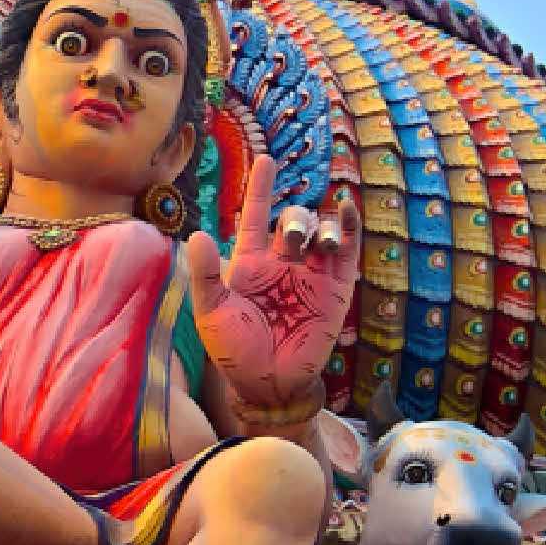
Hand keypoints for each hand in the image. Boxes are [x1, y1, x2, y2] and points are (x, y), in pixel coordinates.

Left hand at [186, 155, 360, 414]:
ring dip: (320, 226)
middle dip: (295, 220)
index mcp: (250, 262)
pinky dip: (348, 229)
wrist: (269, 385)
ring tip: (316, 244)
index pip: (257, 214)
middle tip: (293, 241)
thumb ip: (204, 275)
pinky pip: (347, 252)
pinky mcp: (336, 289)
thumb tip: (197, 235)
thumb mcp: (211, 313)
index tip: (268, 160)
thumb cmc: (234, 352)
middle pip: (293, 220)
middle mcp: (282, 262)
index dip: (262, 186)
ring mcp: (311, 274)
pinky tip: (346, 211)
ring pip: (321, 230)